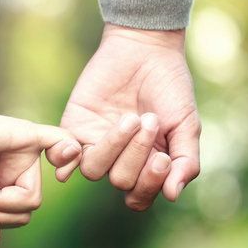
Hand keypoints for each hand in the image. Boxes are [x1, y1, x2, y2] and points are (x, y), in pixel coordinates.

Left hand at [50, 23, 200, 209]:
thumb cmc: (171, 87)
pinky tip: (74, 146)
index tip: (162, 158)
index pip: (139, 197)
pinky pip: (60, 156)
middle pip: (120, 181)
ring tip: (130, 118)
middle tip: (149, 120)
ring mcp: (94, 145)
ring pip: (93, 170)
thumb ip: (185, 162)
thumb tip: (172, 195)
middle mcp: (118, 161)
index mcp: (145, 166)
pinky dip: (64, 158)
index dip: (148, 184)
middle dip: (136, 154)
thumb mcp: (187, 124)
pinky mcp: (73, 128)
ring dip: (113, 147)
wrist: (145, 49)